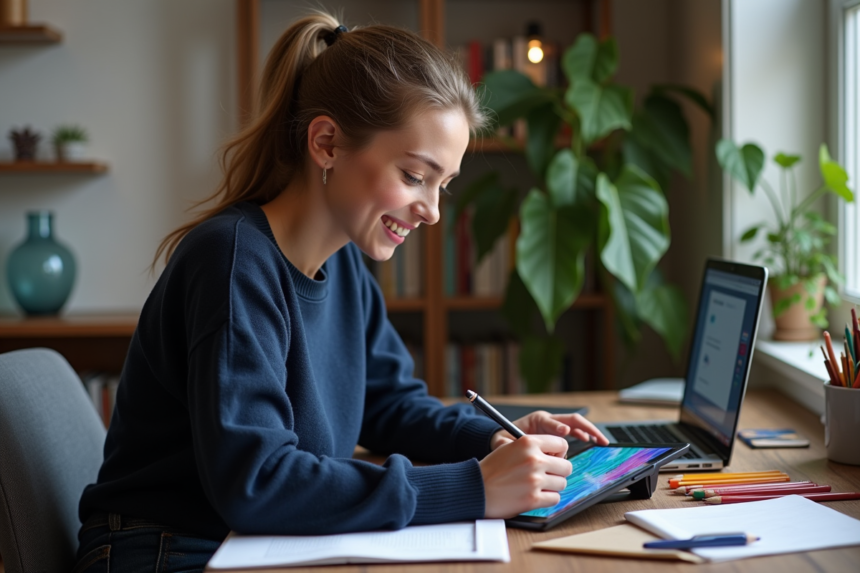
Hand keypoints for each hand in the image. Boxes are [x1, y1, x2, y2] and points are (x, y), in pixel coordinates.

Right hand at [479, 435, 571, 517]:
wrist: (476, 488)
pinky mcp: (533, 498)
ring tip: (537, 486)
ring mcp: (535, 480)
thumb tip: (559, 455)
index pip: (562, 443)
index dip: (559, 453)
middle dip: (558, 472)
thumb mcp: (511, 447)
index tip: (554, 459)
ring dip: (552, 486)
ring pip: (562, 483)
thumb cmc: (492, 469)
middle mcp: (534, 459)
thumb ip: (534, 448)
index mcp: (528, 442)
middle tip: (547, 475)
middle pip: (566, 466)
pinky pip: (555, 498)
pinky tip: (535, 495)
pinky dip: (547, 499)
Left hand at [489, 411, 608, 450]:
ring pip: (576, 425)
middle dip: (586, 427)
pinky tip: (591, 441)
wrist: (505, 435)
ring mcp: (554, 425)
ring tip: (601, 441)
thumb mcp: (502, 441)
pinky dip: (583, 435)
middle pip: (571, 419)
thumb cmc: (504, 438)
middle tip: (598, 438)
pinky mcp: (557, 432)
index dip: (558, 427)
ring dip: (589, 431)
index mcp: (536, 420)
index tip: (566, 433)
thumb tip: (513, 448)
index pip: (550, 421)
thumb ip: (507, 446)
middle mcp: (548, 420)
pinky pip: (574, 431)